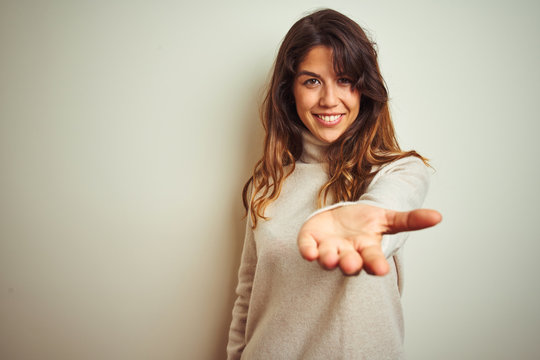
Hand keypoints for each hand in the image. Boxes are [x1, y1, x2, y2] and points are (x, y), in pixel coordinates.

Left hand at [297, 204, 441, 275]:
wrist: (340, 218)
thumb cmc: (365, 223)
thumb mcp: (387, 219)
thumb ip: (410, 220)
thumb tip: (438, 216)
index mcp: (367, 249)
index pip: (373, 260)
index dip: (376, 265)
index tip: (381, 271)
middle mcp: (348, 253)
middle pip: (349, 262)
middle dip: (350, 264)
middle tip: (351, 264)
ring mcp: (328, 248)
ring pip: (328, 257)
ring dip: (328, 258)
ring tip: (329, 258)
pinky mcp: (311, 242)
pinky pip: (308, 248)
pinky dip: (308, 250)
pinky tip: (309, 252)